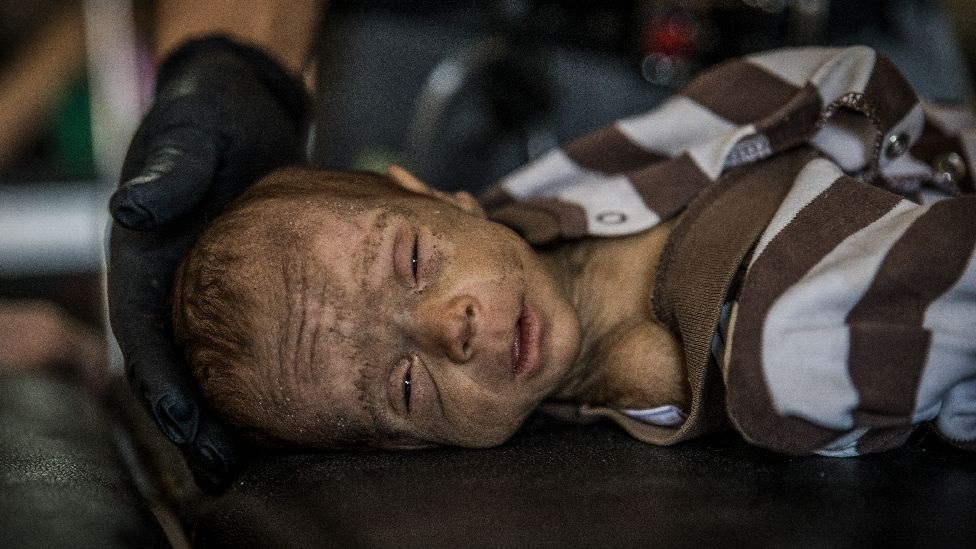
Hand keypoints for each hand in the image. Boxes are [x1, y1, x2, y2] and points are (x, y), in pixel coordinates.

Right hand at [106, 36, 308, 491]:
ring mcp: (209, 289)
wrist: (244, 105)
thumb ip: (169, 171)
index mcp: (145, 258)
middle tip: (223, 466)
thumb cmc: (208, 114)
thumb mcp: (189, 134)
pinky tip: (299, 405)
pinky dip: (268, 377)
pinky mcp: (250, 287)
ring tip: (253, 459)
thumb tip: (132, 208)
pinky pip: (255, 340)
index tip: (186, 422)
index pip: (143, 331)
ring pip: (214, 363)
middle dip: (195, 419)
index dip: (162, 381)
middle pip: (176, 363)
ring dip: (230, 412)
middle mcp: (173, 283)